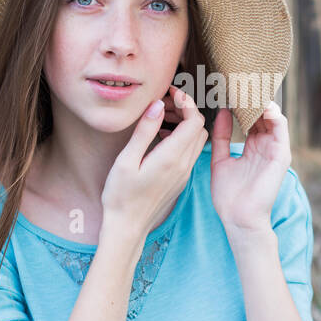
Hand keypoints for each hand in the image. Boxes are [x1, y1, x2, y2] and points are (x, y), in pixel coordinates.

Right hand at [101, 84, 206, 239]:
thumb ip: (145, 131)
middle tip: (164, 103)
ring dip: (184, 124)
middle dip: (186, 110)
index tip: (170, 93)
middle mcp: (184, 165)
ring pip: (197, 140)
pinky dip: (181, 138)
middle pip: (199, 128)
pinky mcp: (180, 180)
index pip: (195, 121)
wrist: (127, 228)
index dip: (186, 102)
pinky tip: (160, 137)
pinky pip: (190, 152)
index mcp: (172, 158)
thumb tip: (158, 105)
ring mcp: (184, 174)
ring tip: (161, 117)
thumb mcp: (127, 160)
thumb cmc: (121, 196)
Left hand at [209, 100, 290, 233]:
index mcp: (253, 147)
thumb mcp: (220, 159)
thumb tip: (222, 112)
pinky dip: (272, 113)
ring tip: (248, 88)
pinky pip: (280, 127)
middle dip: (252, 97)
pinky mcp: (281, 154)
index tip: (229, 87)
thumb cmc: (228, 195)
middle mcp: (266, 146)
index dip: (242, 103)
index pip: (251, 118)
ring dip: (262, 101)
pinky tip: (259, 105)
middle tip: (240, 80)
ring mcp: (275, 149)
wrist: (238, 218)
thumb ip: (222, 136)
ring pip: (273, 116)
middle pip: (263, 114)